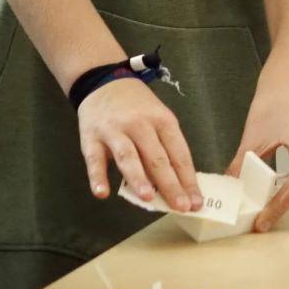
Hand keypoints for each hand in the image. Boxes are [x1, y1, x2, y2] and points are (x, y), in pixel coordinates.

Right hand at [77, 77, 201, 211]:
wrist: (104, 82)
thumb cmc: (137, 107)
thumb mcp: (158, 118)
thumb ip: (164, 148)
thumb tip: (176, 186)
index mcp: (163, 120)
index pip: (179, 153)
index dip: (188, 179)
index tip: (196, 202)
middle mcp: (140, 124)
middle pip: (157, 157)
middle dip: (170, 184)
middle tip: (181, 207)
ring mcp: (115, 130)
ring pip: (128, 156)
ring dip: (138, 178)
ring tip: (148, 198)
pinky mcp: (91, 137)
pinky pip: (95, 159)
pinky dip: (97, 177)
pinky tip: (102, 193)